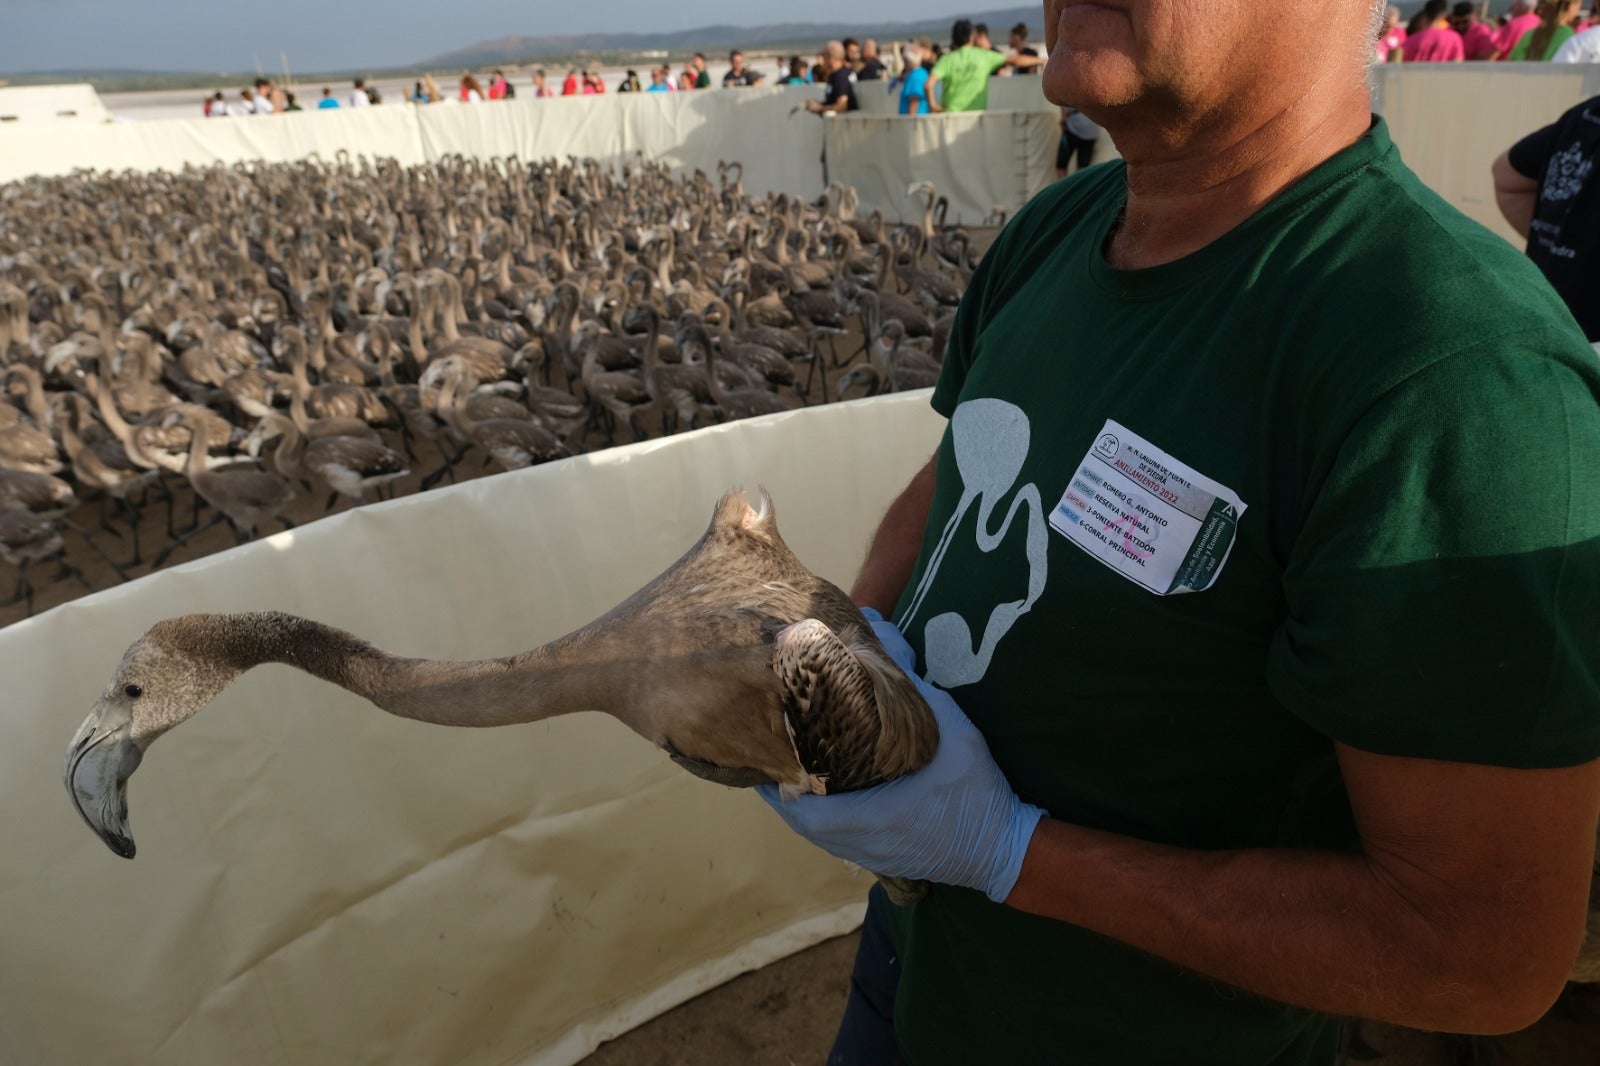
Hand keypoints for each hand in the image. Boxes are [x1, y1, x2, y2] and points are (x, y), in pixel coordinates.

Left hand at [759, 609, 1043, 902]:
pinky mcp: (882, 860)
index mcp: (873, 816)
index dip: (776, 782)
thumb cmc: (976, 788)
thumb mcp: (949, 727)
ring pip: (817, 833)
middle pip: (802, 822)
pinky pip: (837, 839)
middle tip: (769, 750)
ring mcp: (871, 856)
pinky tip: (823, 789)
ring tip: (788, 765)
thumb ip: (910, 684)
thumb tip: (878, 630)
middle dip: (782, 788)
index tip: (763, 752)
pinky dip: (822, 816)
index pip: (804, 807)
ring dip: (800, 803)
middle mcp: (863, 843)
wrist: (1005, 847)